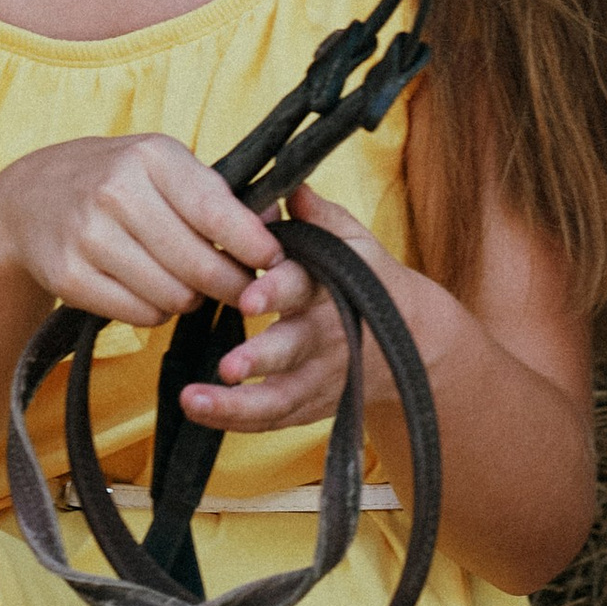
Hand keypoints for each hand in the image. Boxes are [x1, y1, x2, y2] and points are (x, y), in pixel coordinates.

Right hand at [0, 132, 284, 333]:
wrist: (30, 199)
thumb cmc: (116, 180)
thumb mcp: (163, 165)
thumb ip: (216, 195)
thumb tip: (274, 225)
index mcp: (150, 157)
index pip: (217, 212)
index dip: (254, 245)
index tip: (275, 262)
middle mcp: (117, 192)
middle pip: (199, 265)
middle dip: (231, 285)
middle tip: (241, 288)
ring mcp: (88, 235)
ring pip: (173, 297)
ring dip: (191, 299)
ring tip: (187, 283)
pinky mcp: (69, 276)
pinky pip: (141, 315)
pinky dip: (156, 312)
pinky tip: (150, 290)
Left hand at [177, 186, 408, 436]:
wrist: (414, 342)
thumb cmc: (369, 280)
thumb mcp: (354, 241)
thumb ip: (319, 215)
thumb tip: (289, 185)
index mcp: (331, 288)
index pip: (303, 286)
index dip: (276, 290)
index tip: (247, 298)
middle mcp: (326, 337)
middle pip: (293, 349)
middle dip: (262, 357)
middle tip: (228, 366)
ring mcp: (319, 378)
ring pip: (279, 397)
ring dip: (235, 403)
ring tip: (192, 399)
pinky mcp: (310, 406)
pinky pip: (271, 420)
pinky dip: (235, 420)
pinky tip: (198, 412)